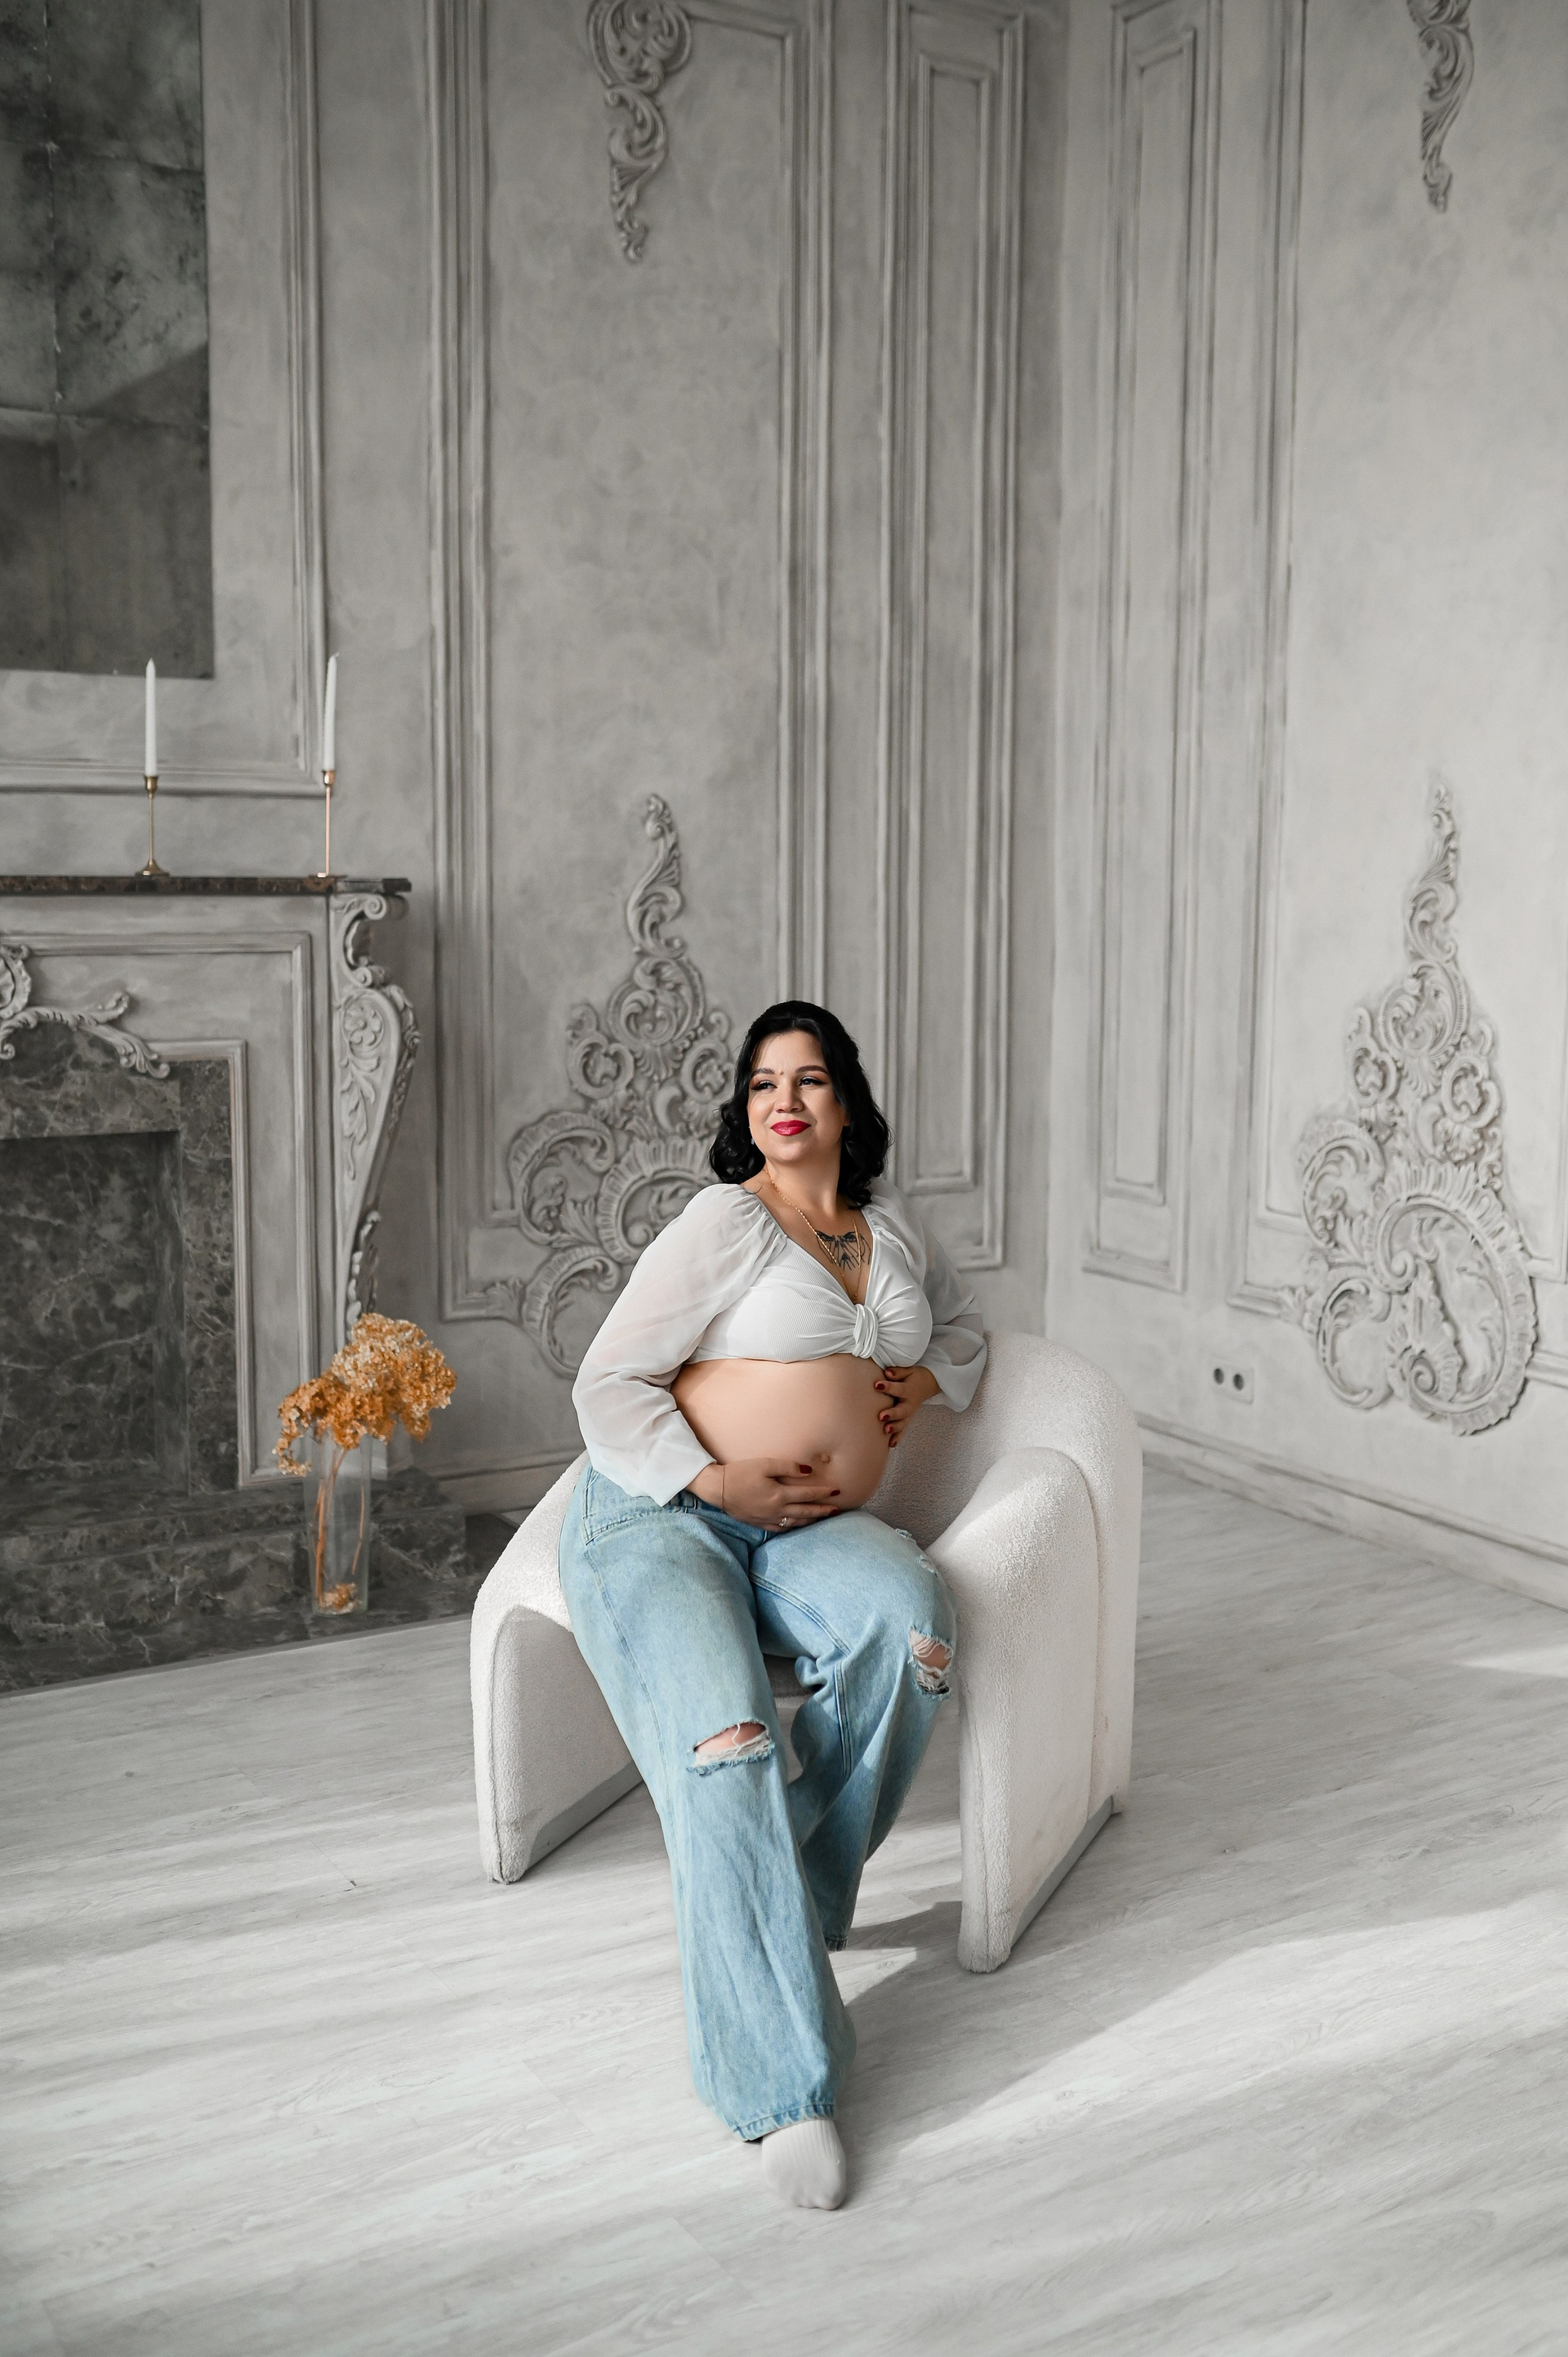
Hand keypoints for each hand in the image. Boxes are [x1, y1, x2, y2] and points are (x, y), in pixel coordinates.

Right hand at [688, 1455, 842, 1529]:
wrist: (718, 1489)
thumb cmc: (741, 1473)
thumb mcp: (765, 1464)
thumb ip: (788, 1467)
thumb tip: (808, 1471)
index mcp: (780, 1495)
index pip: (808, 1494)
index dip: (824, 1493)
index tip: (837, 1491)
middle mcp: (777, 1510)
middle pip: (806, 1512)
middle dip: (823, 1510)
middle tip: (837, 1510)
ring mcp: (768, 1519)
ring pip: (796, 1522)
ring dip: (812, 1520)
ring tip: (823, 1518)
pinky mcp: (760, 1523)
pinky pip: (782, 1528)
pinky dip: (794, 1527)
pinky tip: (799, 1525)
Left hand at [874, 1363, 939, 1447]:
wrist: (930, 1384)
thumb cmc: (915, 1376)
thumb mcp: (909, 1370)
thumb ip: (897, 1372)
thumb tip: (887, 1373)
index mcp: (909, 1389)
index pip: (898, 1389)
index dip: (888, 1387)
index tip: (877, 1385)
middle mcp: (909, 1403)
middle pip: (901, 1410)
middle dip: (892, 1414)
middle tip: (881, 1417)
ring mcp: (909, 1413)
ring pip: (902, 1422)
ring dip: (895, 1428)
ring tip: (886, 1431)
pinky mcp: (908, 1419)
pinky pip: (903, 1429)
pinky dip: (898, 1437)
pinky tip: (891, 1445)